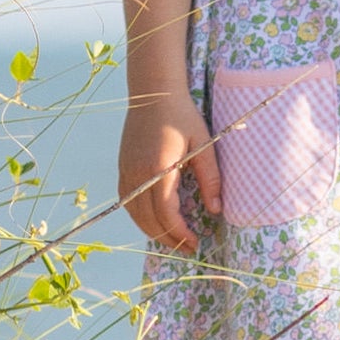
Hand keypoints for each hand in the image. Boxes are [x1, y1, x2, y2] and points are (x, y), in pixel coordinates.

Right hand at [119, 93, 220, 252]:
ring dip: (153, 231)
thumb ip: (210, 179)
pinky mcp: (123, 168)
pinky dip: (141, 217)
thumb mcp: (204, 144)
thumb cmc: (182, 116)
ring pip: (134, 214)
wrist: (154, 92)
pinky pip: (127, 202)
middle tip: (188, 247)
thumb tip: (216, 210)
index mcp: (159, 168)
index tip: (195, 242)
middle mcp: (137, 174)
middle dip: (168, 239)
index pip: (166, 213)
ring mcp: (126, 171)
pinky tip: (155, 221)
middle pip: (148, 220)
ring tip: (173, 239)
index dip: (179, 233)